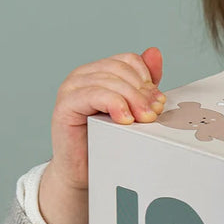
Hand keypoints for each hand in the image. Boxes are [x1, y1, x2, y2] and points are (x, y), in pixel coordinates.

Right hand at [39, 47, 164, 223]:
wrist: (84, 171)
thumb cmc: (107, 140)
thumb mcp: (132, 108)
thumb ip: (143, 82)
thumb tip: (154, 52)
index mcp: (98, 71)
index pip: (128, 60)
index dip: (147, 79)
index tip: (158, 102)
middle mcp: (83, 75)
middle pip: (121, 70)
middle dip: (142, 92)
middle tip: (154, 113)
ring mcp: (71, 88)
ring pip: (110, 81)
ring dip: (133, 100)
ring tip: (143, 120)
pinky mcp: (65, 105)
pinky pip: (94, 94)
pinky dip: (114, 104)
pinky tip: (125, 120)